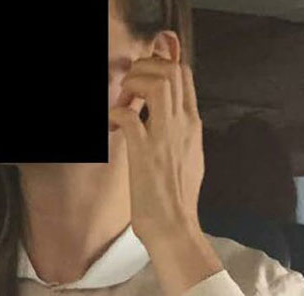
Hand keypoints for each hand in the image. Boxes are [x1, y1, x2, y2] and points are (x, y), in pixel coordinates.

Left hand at [109, 58, 205, 245]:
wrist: (174, 226)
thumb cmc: (176, 197)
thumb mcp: (188, 156)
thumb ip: (181, 132)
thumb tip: (173, 118)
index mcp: (192, 124)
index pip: (184, 74)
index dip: (160, 62)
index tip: (140, 74)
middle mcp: (182, 124)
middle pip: (172, 70)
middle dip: (145, 67)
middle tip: (127, 87)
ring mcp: (164, 137)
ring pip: (158, 83)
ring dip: (133, 83)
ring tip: (122, 101)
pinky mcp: (144, 153)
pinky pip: (129, 116)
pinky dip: (115, 113)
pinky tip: (110, 125)